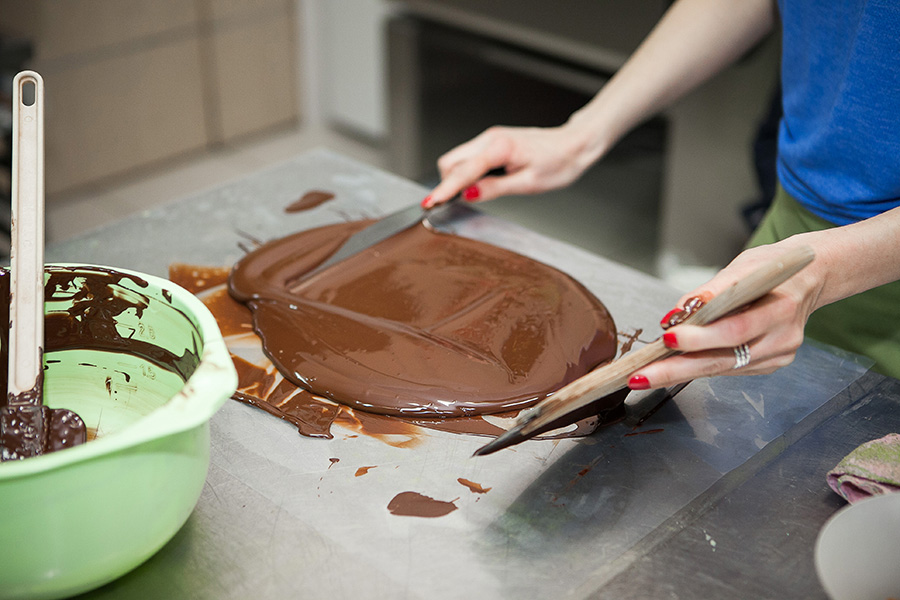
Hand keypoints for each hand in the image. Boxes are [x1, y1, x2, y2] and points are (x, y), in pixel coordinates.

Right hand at [422, 124, 591, 207]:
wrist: (574, 145)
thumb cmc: (558, 163)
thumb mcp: (528, 184)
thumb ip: (495, 188)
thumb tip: (468, 195)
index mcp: (500, 147)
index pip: (462, 171)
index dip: (444, 189)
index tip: (430, 203)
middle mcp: (490, 138)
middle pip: (451, 161)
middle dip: (448, 183)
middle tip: (456, 203)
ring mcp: (490, 138)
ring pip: (457, 159)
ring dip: (458, 178)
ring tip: (476, 194)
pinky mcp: (492, 142)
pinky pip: (469, 158)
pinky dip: (467, 173)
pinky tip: (481, 184)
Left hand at [628, 238, 826, 389]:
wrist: (808, 278)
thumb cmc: (773, 268)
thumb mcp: (742, 266)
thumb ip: (710, 290)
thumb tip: (677, 313)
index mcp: (781, 309)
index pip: (734, 330)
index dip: (699, 338)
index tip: (666, 338)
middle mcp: (782, 338)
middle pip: (723, 358)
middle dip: (677, 369)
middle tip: (641, 375)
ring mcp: (778, 355)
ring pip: (722, 368)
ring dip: (681, 371)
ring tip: (646, 373)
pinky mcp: (770, 364)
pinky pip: (729, 368)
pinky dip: (700, 366)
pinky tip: (673, 367)